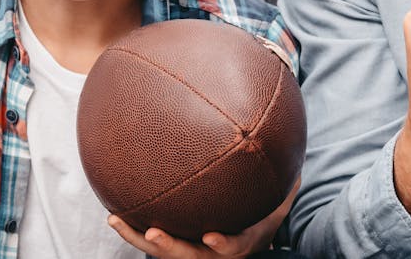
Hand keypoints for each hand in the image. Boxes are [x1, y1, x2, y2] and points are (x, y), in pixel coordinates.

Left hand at [106, 183, 294, 257]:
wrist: (247, 241)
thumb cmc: (262, 217)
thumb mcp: (277, 205)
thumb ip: (286, 186)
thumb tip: (298, 160)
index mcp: (240, 244)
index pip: (233, 248)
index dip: (224, 244)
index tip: (211, 236)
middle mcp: (212, 252)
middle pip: (188, 256)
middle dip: (169, 247)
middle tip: (153, 235)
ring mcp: (191, 251)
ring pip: (162, 251)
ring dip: (136, 237)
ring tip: (115, 218)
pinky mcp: (174, 243)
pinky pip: (149, 238)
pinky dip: (132, 226)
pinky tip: (112, 207)